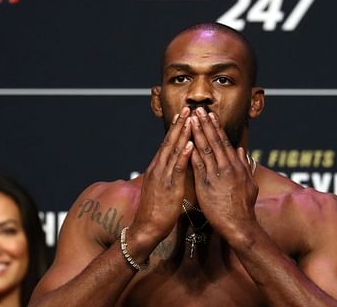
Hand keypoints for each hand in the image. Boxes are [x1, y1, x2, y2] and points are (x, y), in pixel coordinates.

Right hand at [131, 107, 193, 245]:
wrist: (146, 228)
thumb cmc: (156, 211)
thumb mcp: (161, 189)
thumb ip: (167, 176)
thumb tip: (173, 168)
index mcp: (157, 168)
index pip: (167, 144)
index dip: (175, 129)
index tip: (183, 115)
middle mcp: (158, 168)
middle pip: (169, 142)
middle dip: (179, 124)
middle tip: (187, 108)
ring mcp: (162, 176)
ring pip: (173, 151)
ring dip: (182, 134)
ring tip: (189, 119)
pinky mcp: (169, 186)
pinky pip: (177, 168)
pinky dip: (183, 155)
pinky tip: (189, 144)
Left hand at [189, 107, 258, 240]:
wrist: (240, 225)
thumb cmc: (244, 207)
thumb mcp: (250, 184)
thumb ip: (245, 166)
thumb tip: (242, 152)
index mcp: (237, 165)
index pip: (224, 142)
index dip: (216, 127)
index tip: (210, 115)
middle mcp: (227, 166)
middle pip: (214, 141)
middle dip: (205, 124)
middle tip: (198, 110)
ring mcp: (216, 174)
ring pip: (205, 149)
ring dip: (197, 133)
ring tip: (191, 120)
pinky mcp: (206, 184)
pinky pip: (197, 165)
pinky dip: (191, 152)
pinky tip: (186, 142)